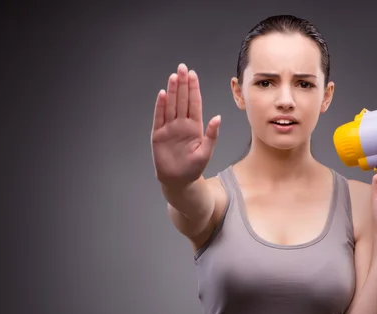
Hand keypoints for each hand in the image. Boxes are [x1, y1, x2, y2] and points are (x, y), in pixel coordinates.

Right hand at [151, 63, 220, 186]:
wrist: (178, 182)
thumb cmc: (193, 169)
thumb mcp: (206, 152)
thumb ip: (212, 135)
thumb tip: (218, 117)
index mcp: (194, 126)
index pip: (194, 103)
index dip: (193, 88)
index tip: (193, 74)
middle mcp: (181, 124)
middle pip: (182, 100)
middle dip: (182, 84)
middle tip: (182, 68)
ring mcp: (169, 128)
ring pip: (171, 105)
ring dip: (172, 91)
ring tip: (173, 77)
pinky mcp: (158, 135)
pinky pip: (159, 118)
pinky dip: (160, 106)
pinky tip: (162, 94)